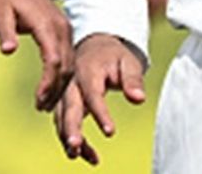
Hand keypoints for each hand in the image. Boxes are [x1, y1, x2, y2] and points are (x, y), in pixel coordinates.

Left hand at [0, 0, 72, 110]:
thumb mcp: (0, 12)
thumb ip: (5, 31)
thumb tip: (7, 50)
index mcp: (46, 24)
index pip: (52, 59)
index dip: (47, 81)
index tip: (38, 99)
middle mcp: (61, 28)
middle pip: (65, 65)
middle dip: (55, 89)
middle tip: (41, 107)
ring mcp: (65, 30)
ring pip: (70, 63)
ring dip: (60, 85)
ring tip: (45, 104)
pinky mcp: (64, 32)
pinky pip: (68, 57)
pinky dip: (62, 75)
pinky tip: (52, 88)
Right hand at [54, 33, 145, 165]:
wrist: (97, 46)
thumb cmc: (114, 56)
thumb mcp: (128, 62)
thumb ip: (133, 80)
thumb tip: (139, 99)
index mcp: (88, 70)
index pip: (93, 94)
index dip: (100, 113)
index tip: (110, 132)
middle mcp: (72, 82)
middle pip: (69, 107)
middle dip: (70, 128)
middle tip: (75, 146)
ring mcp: (66, 93)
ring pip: (62, 117)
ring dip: (68, 137)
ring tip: (76, 155)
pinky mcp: (66, 102)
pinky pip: (64, 122)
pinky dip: (72, 139)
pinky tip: (87, 155)